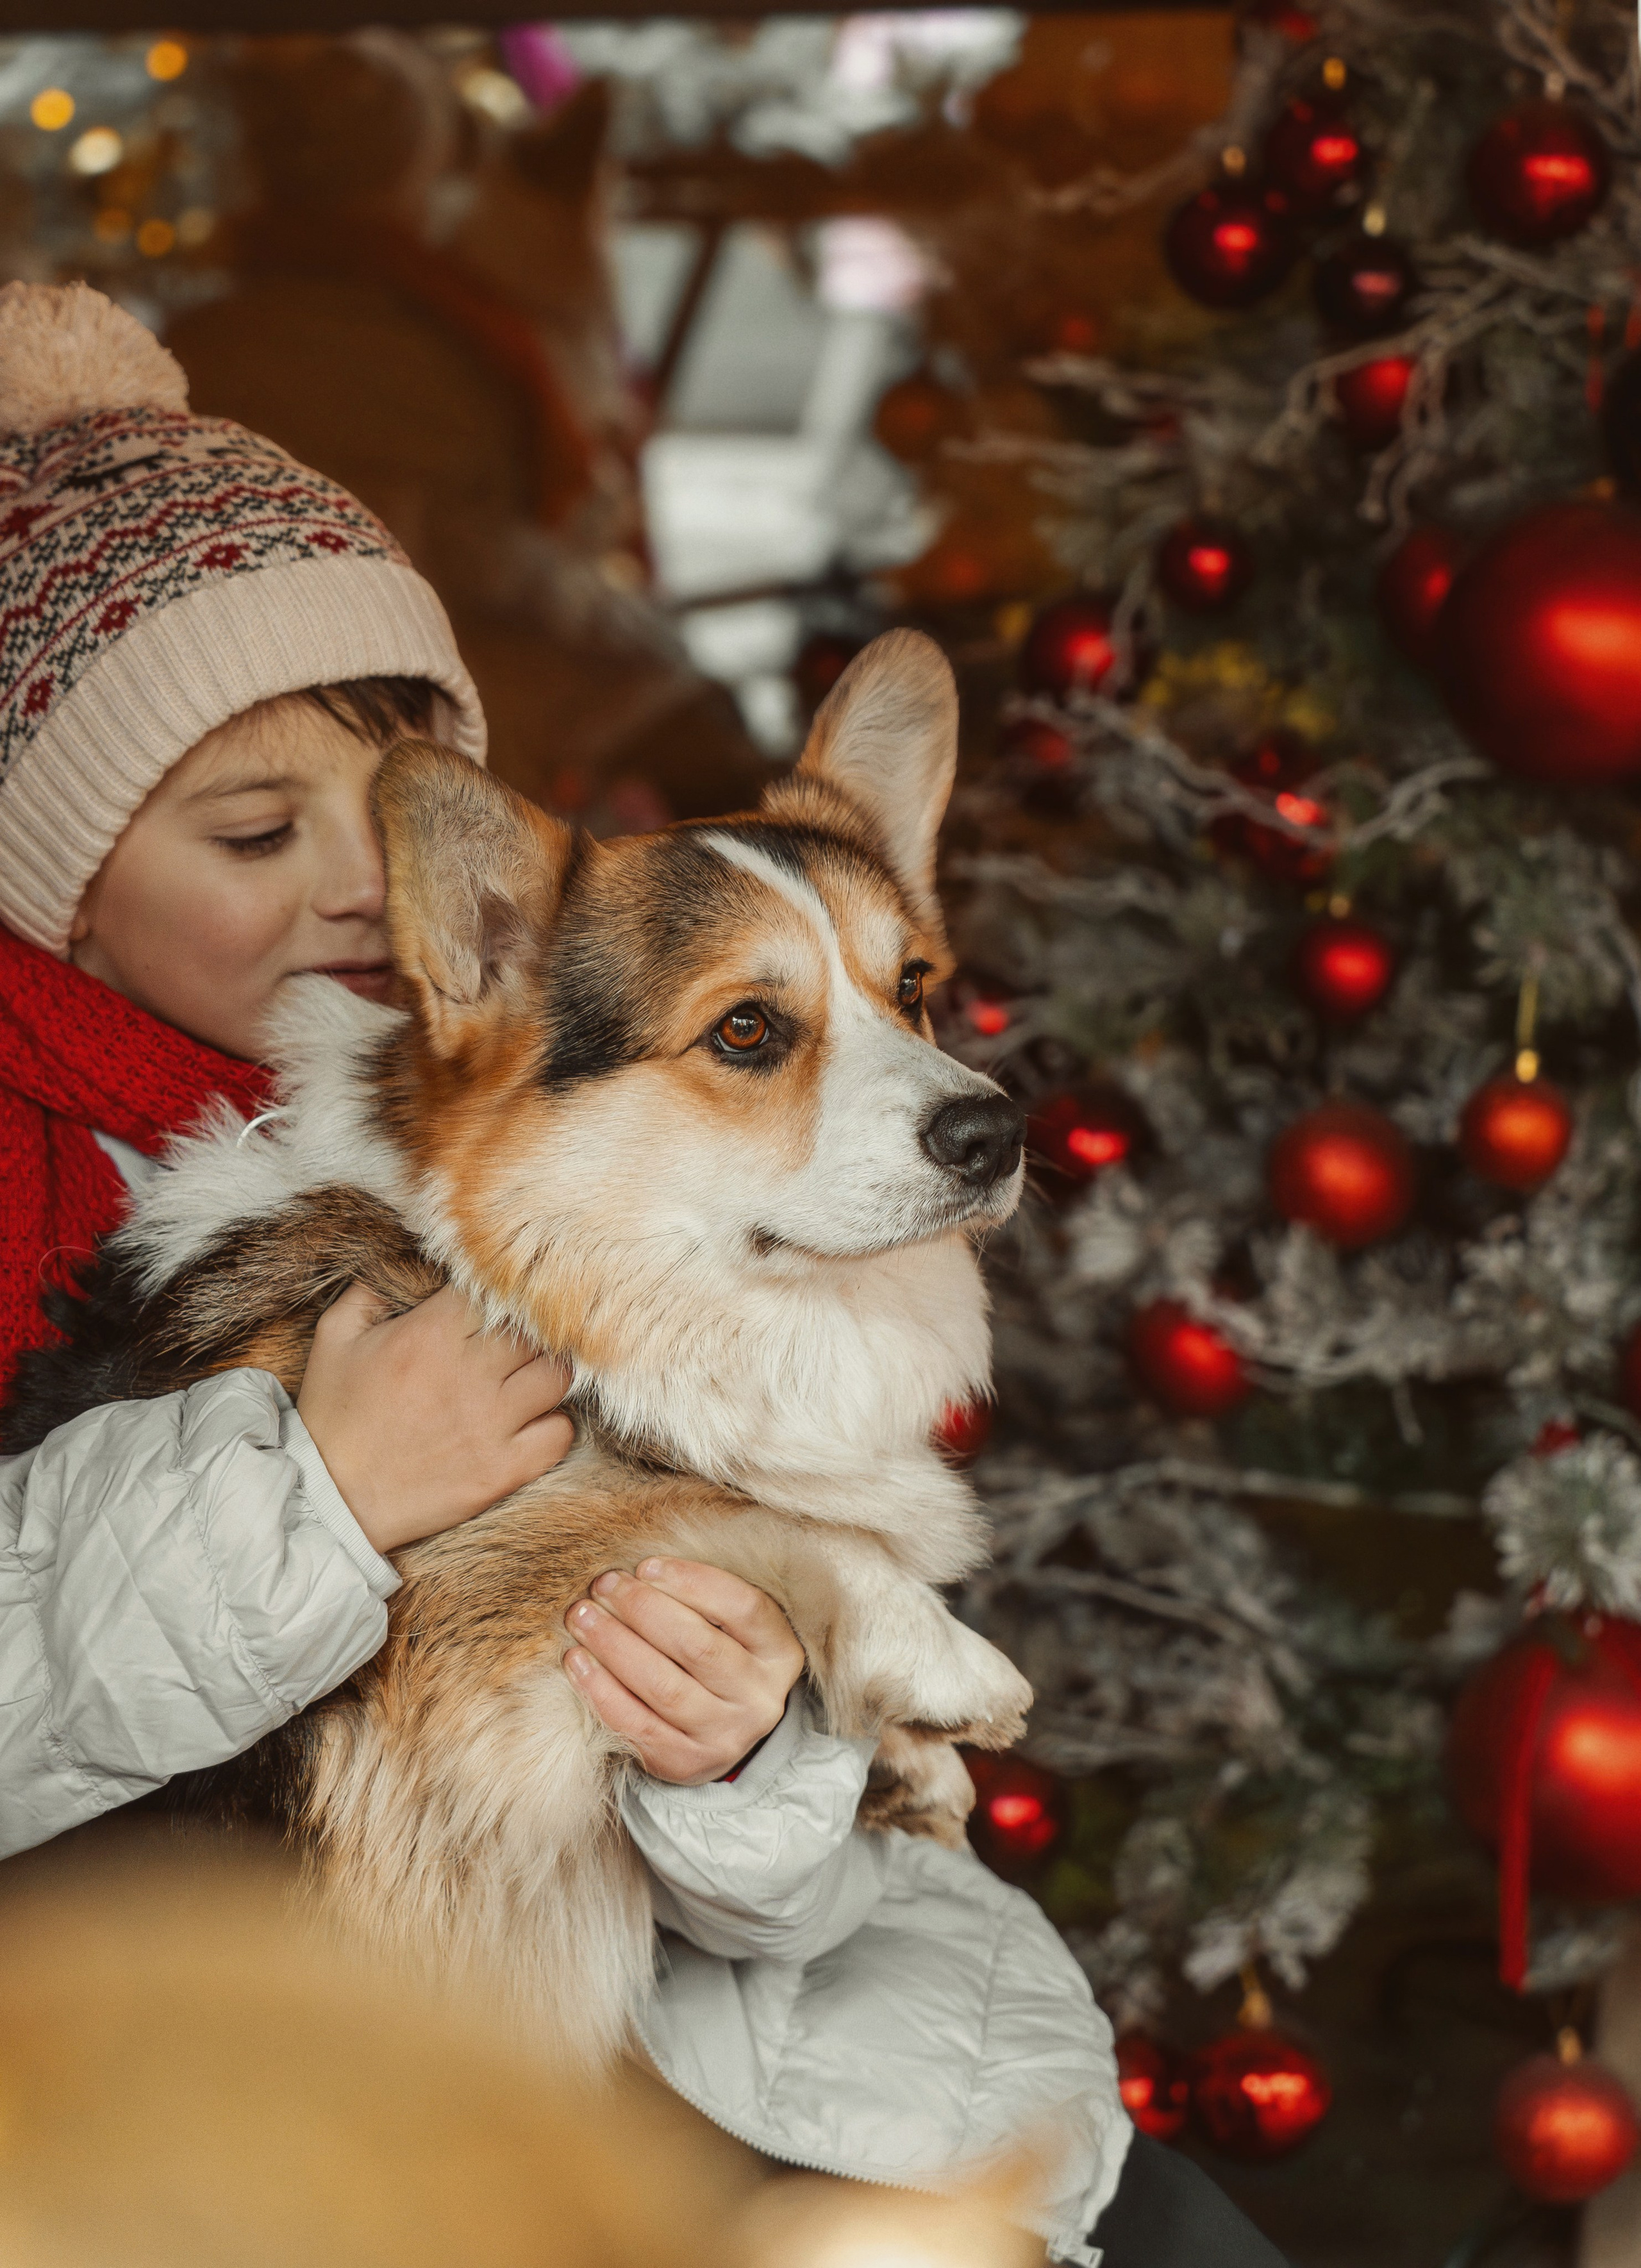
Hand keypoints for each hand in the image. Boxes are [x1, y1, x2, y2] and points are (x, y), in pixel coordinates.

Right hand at [297, 1282, 573, 1554]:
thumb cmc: (332, 1417)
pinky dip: (553, 1425)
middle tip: (517, 1341)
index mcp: (429, 1334)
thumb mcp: (334, 1338)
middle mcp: (468, 1375)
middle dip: (531, 1330)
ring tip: (526, 1378)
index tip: (493, 1303)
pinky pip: (560, 1434)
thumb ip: (370, 1291)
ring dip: (547, 1373)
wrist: (328, 1499)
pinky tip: (531, 1422)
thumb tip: (406, 1263)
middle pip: (538, 1330)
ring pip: (558, 1377)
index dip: (499, 1292)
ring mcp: (490, 1425)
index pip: (496, 1290)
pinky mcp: (503, 1470)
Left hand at [564, 1560, 803, 1784]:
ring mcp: (725, 1735)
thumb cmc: (719, 1656)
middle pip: (697, 1645)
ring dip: (614, 1645)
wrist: (722, 1731)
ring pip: (663, 1686)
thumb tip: (640, 1570)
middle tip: (604, 1585)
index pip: (743, 1607)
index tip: (645, 1565)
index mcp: (779, 1652)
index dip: (692, 1581)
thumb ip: (701, 1598)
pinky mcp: (686, 1763)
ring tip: (582, 1617)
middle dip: (642, 1609)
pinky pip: (637, 1725)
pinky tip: (577, 1661)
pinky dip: (601, 1690)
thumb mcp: (731, 1626)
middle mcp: (759, 1697)